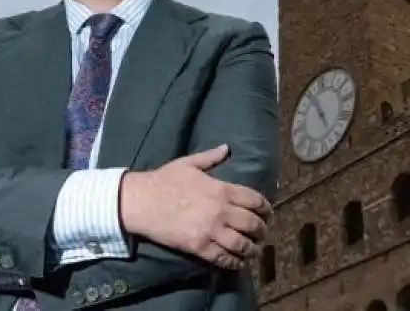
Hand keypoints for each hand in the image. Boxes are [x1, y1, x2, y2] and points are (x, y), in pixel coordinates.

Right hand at [120, 144, 272, 269]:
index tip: (268, 213)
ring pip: (241, 244)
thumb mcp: (189, 163)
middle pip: (252, 224)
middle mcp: (220, 210)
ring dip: (252, 249)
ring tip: (255, 250)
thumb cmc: (164, 180)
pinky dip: (234, 262)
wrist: (141, 201)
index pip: (254, 200)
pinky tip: (238, 263)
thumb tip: (226, 147)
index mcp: (221, 189)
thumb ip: (211, 157)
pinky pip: (222, 257)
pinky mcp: (198, 246)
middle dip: (262, 230)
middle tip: (263, 234)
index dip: (265, 208)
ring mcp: (210, 230)